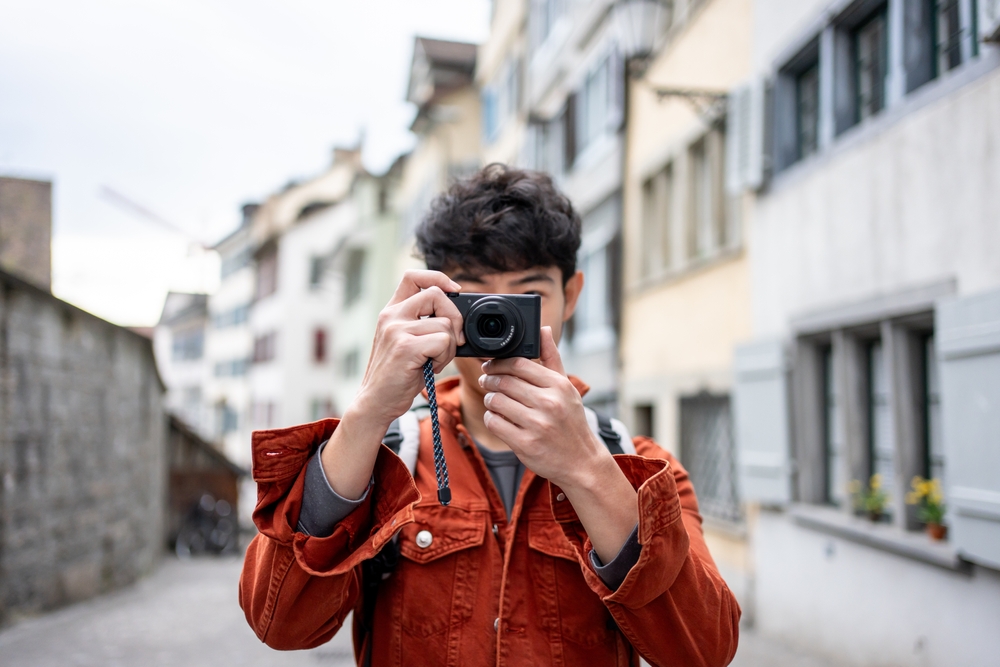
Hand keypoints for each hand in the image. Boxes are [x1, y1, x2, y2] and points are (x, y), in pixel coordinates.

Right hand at [355, 270, 465, 427]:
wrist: (376, 403)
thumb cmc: (398, 376)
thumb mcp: (407, 342)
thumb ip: (424, 324)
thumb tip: (458, 316)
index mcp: (391, 311)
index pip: (413, 276)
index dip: (438, 278)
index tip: (455, 291)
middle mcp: (391, 316)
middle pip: (436, 294)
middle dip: (455, 317)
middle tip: (454, 339)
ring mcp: (396, 330)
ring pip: (445, 324)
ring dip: (450, 346)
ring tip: (434, 360)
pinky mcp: (405, 347)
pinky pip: (443, 341)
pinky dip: (445, 357)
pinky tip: (431, 367)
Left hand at [480, 326, 638, 562]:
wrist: (582, 462)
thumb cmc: (571, 421)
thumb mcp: (566, 388)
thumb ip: (551, 357)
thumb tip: (543, 328)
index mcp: (558, 385)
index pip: (518, 363)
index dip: (498, 363)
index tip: (490, 365)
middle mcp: (549, 403)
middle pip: (504, 381)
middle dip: (490, 380)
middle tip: (487, 382)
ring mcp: (537, 425)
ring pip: (496, 401)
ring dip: (490, 400)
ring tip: (495, 401)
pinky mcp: (525, 444)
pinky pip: (495, 422)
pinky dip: (492, 418)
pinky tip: (499, 418)